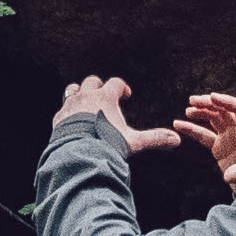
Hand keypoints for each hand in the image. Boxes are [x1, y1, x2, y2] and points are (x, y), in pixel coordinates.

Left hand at [55, 73, 188, 156]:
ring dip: (80, 93)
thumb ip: (153, 138)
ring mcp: (71, 105)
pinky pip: (62, 108)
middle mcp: (87, 96)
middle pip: (92, 81)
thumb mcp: (133, 141)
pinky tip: (73, 120)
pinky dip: (68, 111)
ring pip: (73, 90)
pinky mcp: (59, 117)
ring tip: (86, 103)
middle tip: (105, 97)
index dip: (122, 87)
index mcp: (106, 97)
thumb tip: (176, 140)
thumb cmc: (107, 145)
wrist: (78, 154)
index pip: (115, 82)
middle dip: (99, 86)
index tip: (126, 96)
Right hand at [181, 90, 235, 193]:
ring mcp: (230, 137)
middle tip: (193, 101)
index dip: (228, 102)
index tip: (212, 97)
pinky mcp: (219, 146)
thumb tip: (229, 173)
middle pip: (225, 110)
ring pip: (214, 118)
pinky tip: (179, 124)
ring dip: (202, 111)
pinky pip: (204, 134)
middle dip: (210, 103)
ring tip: (188, 111)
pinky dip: (192, 128)